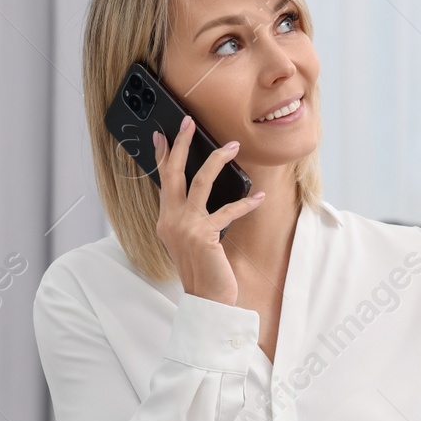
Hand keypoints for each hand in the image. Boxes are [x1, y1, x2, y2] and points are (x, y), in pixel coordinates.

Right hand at [151, 115, 267, 305]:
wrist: (205, 298)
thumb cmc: (202, 269)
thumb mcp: (190, 239)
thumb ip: (190, 217)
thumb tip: (201, 191)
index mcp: (165, 220)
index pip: (163, 181)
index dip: (162, 156)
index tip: (161, 136)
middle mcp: (171, 220)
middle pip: (174, 174)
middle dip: (182, 145)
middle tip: (188, 122)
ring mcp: (185, 227)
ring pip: (199, 182)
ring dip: (217, 161)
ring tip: (232, 146)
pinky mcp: (204, 235)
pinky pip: (228, 211)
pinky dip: (245, 203)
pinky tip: (259, 196)